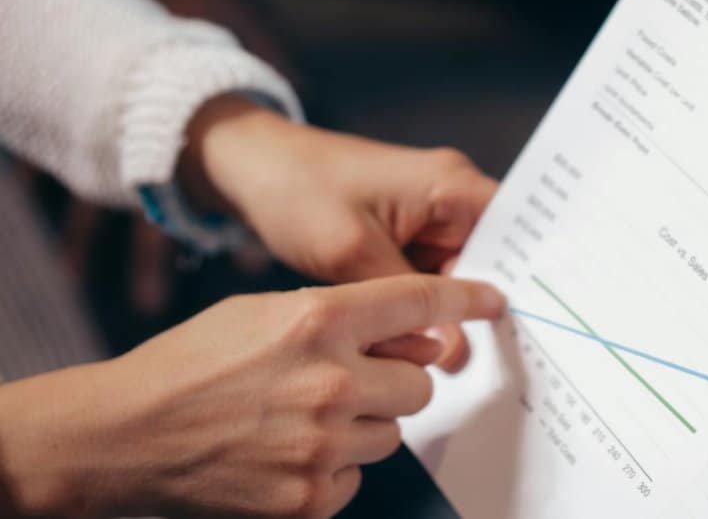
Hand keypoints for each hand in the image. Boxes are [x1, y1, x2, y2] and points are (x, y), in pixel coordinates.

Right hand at [0, 274, 504, 517]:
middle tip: (347, 380)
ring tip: (305, 417)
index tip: (492, 302)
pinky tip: (289, 451)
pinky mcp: (310, 497)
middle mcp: (330, 381)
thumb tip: (409, 329)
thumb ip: (341, 315)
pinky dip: (335, 466)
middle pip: (419, 381)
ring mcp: (322, 444)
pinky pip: (359, 476)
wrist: (125, 435)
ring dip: (364, 424)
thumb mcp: (265, 310)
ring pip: (393, 431)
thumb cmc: (192, 363)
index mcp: (317, 321)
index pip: (419, 303)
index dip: (465, 300)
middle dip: (392, 379)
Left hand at [180, 95, 498, 370]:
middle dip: (484, 309)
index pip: (519, 234)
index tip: (534, 332)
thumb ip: (407, 304)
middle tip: (488, 362)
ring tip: (451, 360)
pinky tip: (421, 342)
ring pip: (460, 277)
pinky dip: (424, 309)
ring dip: (451, 313)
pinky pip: (430, 279)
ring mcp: (429, 218)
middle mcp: (451, 197)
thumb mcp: (353, 253)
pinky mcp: (406, 236)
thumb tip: (456, 355)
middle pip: (492, 261)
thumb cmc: (298, 192)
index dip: (529, 281)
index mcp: (451, 186)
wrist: (248, 169)